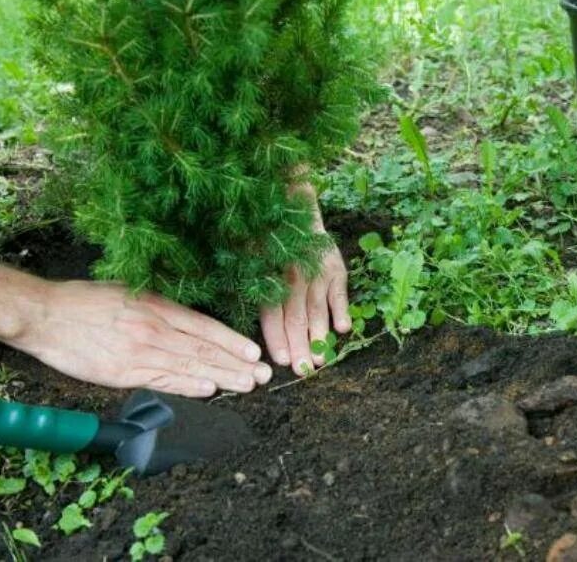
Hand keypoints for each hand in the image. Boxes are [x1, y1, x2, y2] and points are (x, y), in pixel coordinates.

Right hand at [10, 279, 271, 397]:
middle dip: (238, 363)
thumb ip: (162, 308)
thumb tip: (192, 322)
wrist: (47, 315)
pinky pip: (163, 380)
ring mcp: (140, 352)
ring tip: (247, 384)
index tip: (255, 351)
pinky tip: (209, 390)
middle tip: (263, 374)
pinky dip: (188, 386)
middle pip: (205, 349)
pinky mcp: (123, 372)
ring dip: (222, 377)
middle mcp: (154, 328)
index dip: (233, 340)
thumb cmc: (87, 301)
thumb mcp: (131, 292)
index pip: (205, 327)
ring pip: (190, 367)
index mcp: (158, 306)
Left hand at [260, 182, 350, 375]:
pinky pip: (340, 293)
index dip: (276, 338)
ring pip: (318, 310)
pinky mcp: (335, 268)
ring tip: (321, 360)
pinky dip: (341, 310)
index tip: (280, 360)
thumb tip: (234, 312)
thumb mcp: (244, 254)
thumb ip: (245, 283)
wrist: (294, 204)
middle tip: (303, 371)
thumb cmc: (264, 235)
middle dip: (300, 347)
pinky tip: (342, 329)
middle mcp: (294, 277)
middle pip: (297, 318)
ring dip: (320, 337)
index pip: (272, 314)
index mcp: (270, 277)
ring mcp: (317, 273)